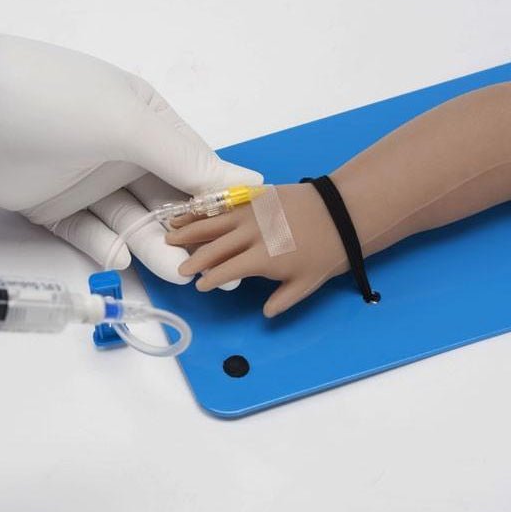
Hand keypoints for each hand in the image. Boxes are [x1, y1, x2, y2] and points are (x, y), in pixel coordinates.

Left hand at [0, 32, 261, 283]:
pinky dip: (105, 247)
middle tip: (210, 267)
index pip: (197, 166)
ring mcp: (88, 181)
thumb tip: (250, 182)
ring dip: (152, 246)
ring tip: (175, 272)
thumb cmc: (54, 102)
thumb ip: (185, 159)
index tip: (246, 234)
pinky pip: (90, 234)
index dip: (221, 201)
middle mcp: (123, 151)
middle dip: (188, 233)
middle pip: (167, 201)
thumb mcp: (127, 122)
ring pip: (131, 222)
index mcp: (148, 120)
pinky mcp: (55, 208)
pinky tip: (120, 258)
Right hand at [166, 184, 347, 316]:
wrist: (340, 213)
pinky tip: (193, 210)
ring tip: (170, 233)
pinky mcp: (256, 197)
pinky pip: (225, 205)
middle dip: (192, 258)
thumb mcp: (306, 284)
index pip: (224, 271)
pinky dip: (206, 209)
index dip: (208, 279)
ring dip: (190, 229)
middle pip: (213, 248)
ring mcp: (251, 213)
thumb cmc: (326, 252)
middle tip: (178, 266)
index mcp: (260, 259)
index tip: (199, 285)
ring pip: (213, 222)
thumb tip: (264, 313)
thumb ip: (281, 301)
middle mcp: (249, 235)